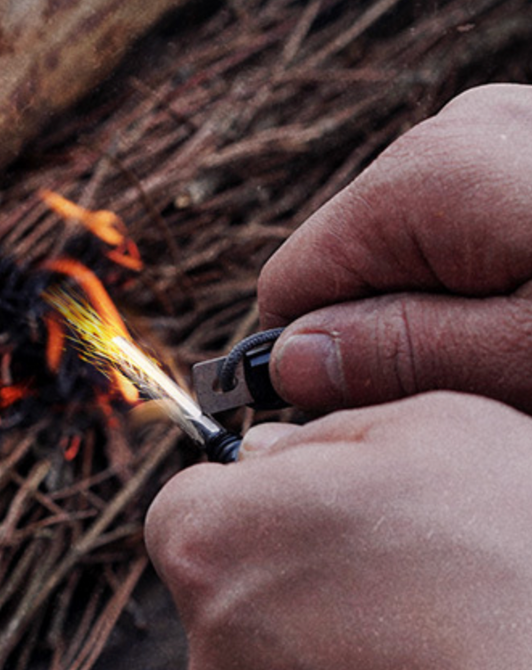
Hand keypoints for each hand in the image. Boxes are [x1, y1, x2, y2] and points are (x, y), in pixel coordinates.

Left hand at [146, 392, 531, 669]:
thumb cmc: (502, 566)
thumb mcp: (425, 431)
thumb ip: (321, 428)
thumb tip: (269, 446)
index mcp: (212, 536)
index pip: (188, 497)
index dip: (247, 488)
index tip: (300, 490)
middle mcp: (208, 633)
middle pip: (222, 570)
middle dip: (281, 549)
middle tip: (372, 545)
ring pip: (261, 636)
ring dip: (314, 614)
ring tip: (407, 606)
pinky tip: (407, 657)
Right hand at [259, 83, 531, 411]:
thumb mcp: (523, 354)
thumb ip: (395, 354)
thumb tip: (286, 364)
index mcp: (422, 179)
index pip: (290, 285)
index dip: (312, 359)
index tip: (365, 407)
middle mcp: (444, 137)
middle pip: (345, 270)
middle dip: (390, 336)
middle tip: (477, 378)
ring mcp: (486, 138)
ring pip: (397, 256)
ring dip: (439, 313)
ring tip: (520, 340)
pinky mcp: (517, 153)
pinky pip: (451, 231)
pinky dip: (479, 278)